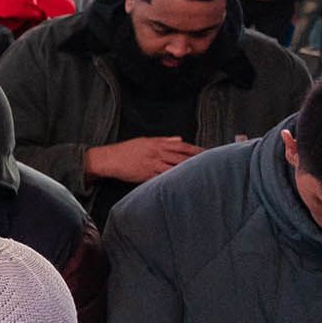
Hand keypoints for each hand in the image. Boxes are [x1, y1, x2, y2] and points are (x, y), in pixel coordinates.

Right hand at [84, 136, 202, 185]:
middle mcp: (157, 153)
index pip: (182, 146)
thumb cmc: (126, 150)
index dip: (196, 149)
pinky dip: (174, 180)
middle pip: (182, 157)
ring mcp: (152, 165)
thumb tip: (179, 139)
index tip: (209, 152)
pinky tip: (183, 182)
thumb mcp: (145, 141)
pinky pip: (163, 178)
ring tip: (202, 173)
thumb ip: (164, 140)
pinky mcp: (146, 175)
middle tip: (212, 163)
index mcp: (157, 144)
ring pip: (174, 167)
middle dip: (197, 160)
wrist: (109, 159)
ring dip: (188, 170)